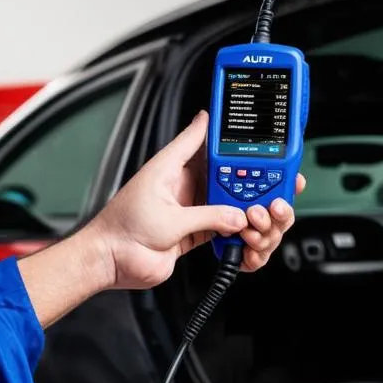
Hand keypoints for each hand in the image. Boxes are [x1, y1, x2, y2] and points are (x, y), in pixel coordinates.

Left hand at [87, 110, 303, 290]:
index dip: (223, 128)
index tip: (245, 121)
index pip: (203, 139)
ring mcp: (191, 209)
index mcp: (174, 169)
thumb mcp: (169, 219)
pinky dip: (238, 235)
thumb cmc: (122, 228)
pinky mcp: (194, 232)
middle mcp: (185, 186)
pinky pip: (224, 228)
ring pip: (230, 203)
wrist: (110, 262)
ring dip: (248, 212)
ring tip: (258, 221)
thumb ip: (207, 216)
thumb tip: (237, 215)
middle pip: (227, 174)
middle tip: (272, 187)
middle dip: (252, 180)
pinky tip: (245, 240)